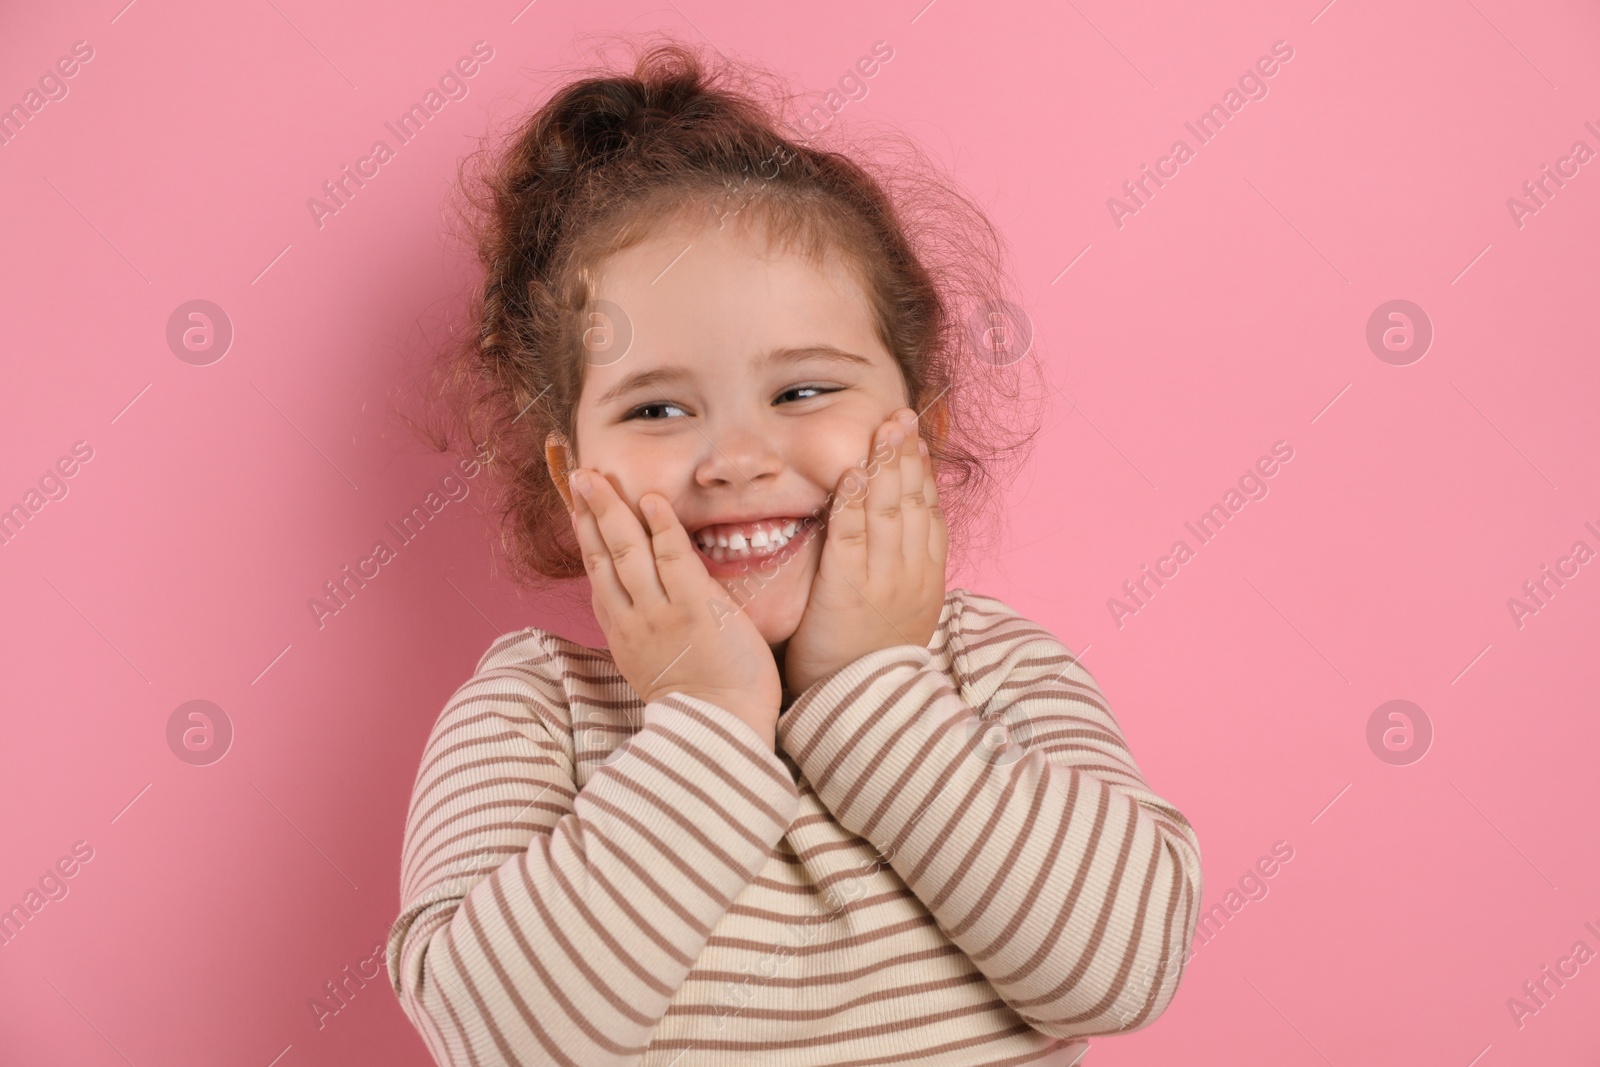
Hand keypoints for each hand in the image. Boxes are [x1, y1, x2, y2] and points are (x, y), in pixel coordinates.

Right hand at [569, 468, 782, 747]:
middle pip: (602, 553)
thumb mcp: (652, 664)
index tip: (576, 501)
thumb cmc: (698, 702)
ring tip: (596, 475)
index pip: (597, 568)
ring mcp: (659, 612)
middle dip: (588, 510)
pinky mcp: (693, 608)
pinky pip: (672, 559)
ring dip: (610, 509)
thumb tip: (637, 600)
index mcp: (622, 628)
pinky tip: (650, 499)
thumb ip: (642, 628)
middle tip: (578, 472)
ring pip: (626, 550)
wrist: (718, 731)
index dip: (584, 531)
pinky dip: (661, 527)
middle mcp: (632, 616)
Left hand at [782, 408, 947, 697]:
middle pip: (912, 503)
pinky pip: (851, 538)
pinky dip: (851, 502)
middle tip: (900, 418)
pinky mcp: (847, 591)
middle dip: (906, 456)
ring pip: (887, 512)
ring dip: (884, 467)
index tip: (916, 439)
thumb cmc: (872, 660)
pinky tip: (850, 473)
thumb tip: (901, 536)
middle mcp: (911, 574)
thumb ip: (904, 572)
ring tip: (883, 432)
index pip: (929, 512)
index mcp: (927, 578)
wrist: (861, 708)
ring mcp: (882, 581)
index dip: (922, 472)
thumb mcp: (906, 614)